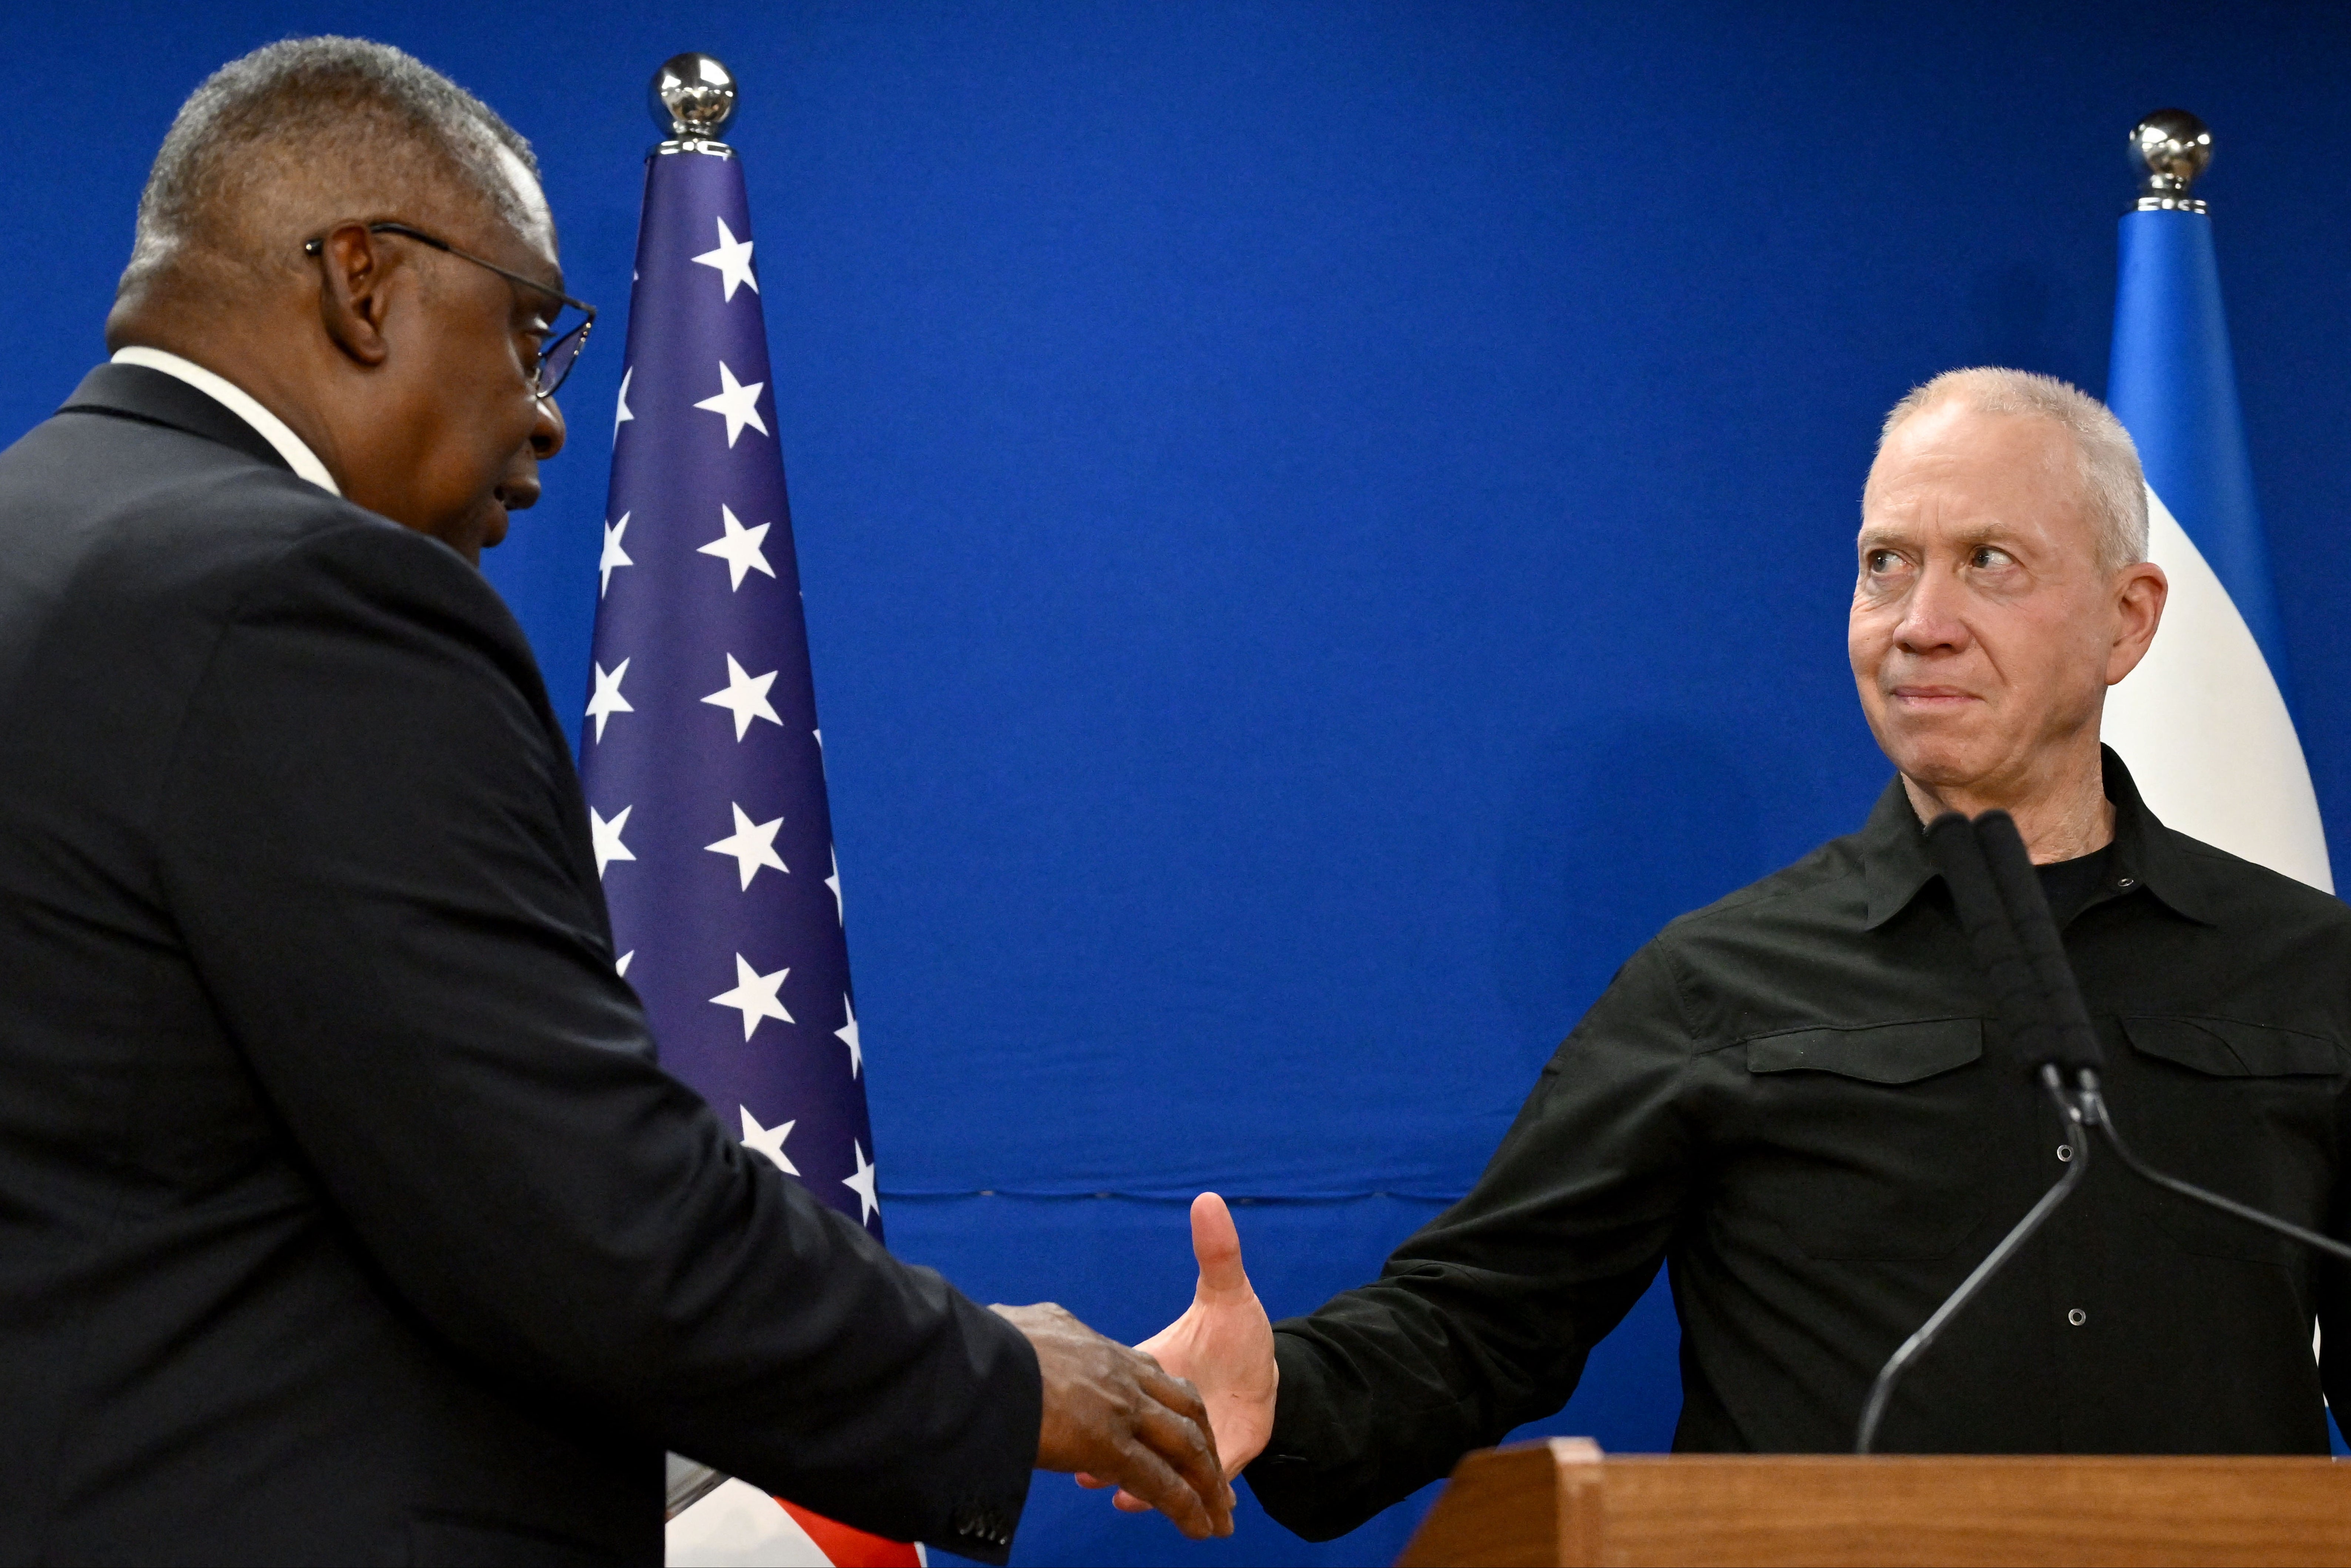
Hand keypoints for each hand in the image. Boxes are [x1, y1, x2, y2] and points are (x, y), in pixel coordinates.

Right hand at [991, 1301, 1234, 1538]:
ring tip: (1219, 1514)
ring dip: (1207, 1483)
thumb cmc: (987, 1343)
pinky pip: (1162, 1483)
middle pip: (1185, 1409)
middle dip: (1205, 1445)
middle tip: (1215, 1477)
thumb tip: (1021, 1327)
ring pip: (1185, 1447)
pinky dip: (1187, 1508)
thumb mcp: (1027, 1325)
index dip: (1173, 1405)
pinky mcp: (1110, 1446)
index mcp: (1101, 1350)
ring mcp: (1121, 1409)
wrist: (974, 1356)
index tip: (1184, 1428)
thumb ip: (1040, 1331)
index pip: (1154, 1377)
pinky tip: (1200, 1528)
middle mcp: (1122, 1375)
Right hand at [1083, 1192, 1276, 1514]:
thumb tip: (1208, 1199)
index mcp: (1152, 1369)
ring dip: (1131, 1483)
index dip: (1101, 1397)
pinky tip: (1149, 1505)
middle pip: (1129, 1432)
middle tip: (1084, 1467)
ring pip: (1150, 1466)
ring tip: (1115, 1494)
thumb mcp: (1229, 1293)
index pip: (1121, 1384)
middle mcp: (1157, 1410)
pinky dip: (1167, 1496)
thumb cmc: (1237, 1334)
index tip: (1077, 1407)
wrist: (1266, 1376)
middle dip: (1106, 1451)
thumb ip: (1218, 1252)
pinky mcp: (1210, 1463)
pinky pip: (1185, 1485)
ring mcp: (1180, 1441)